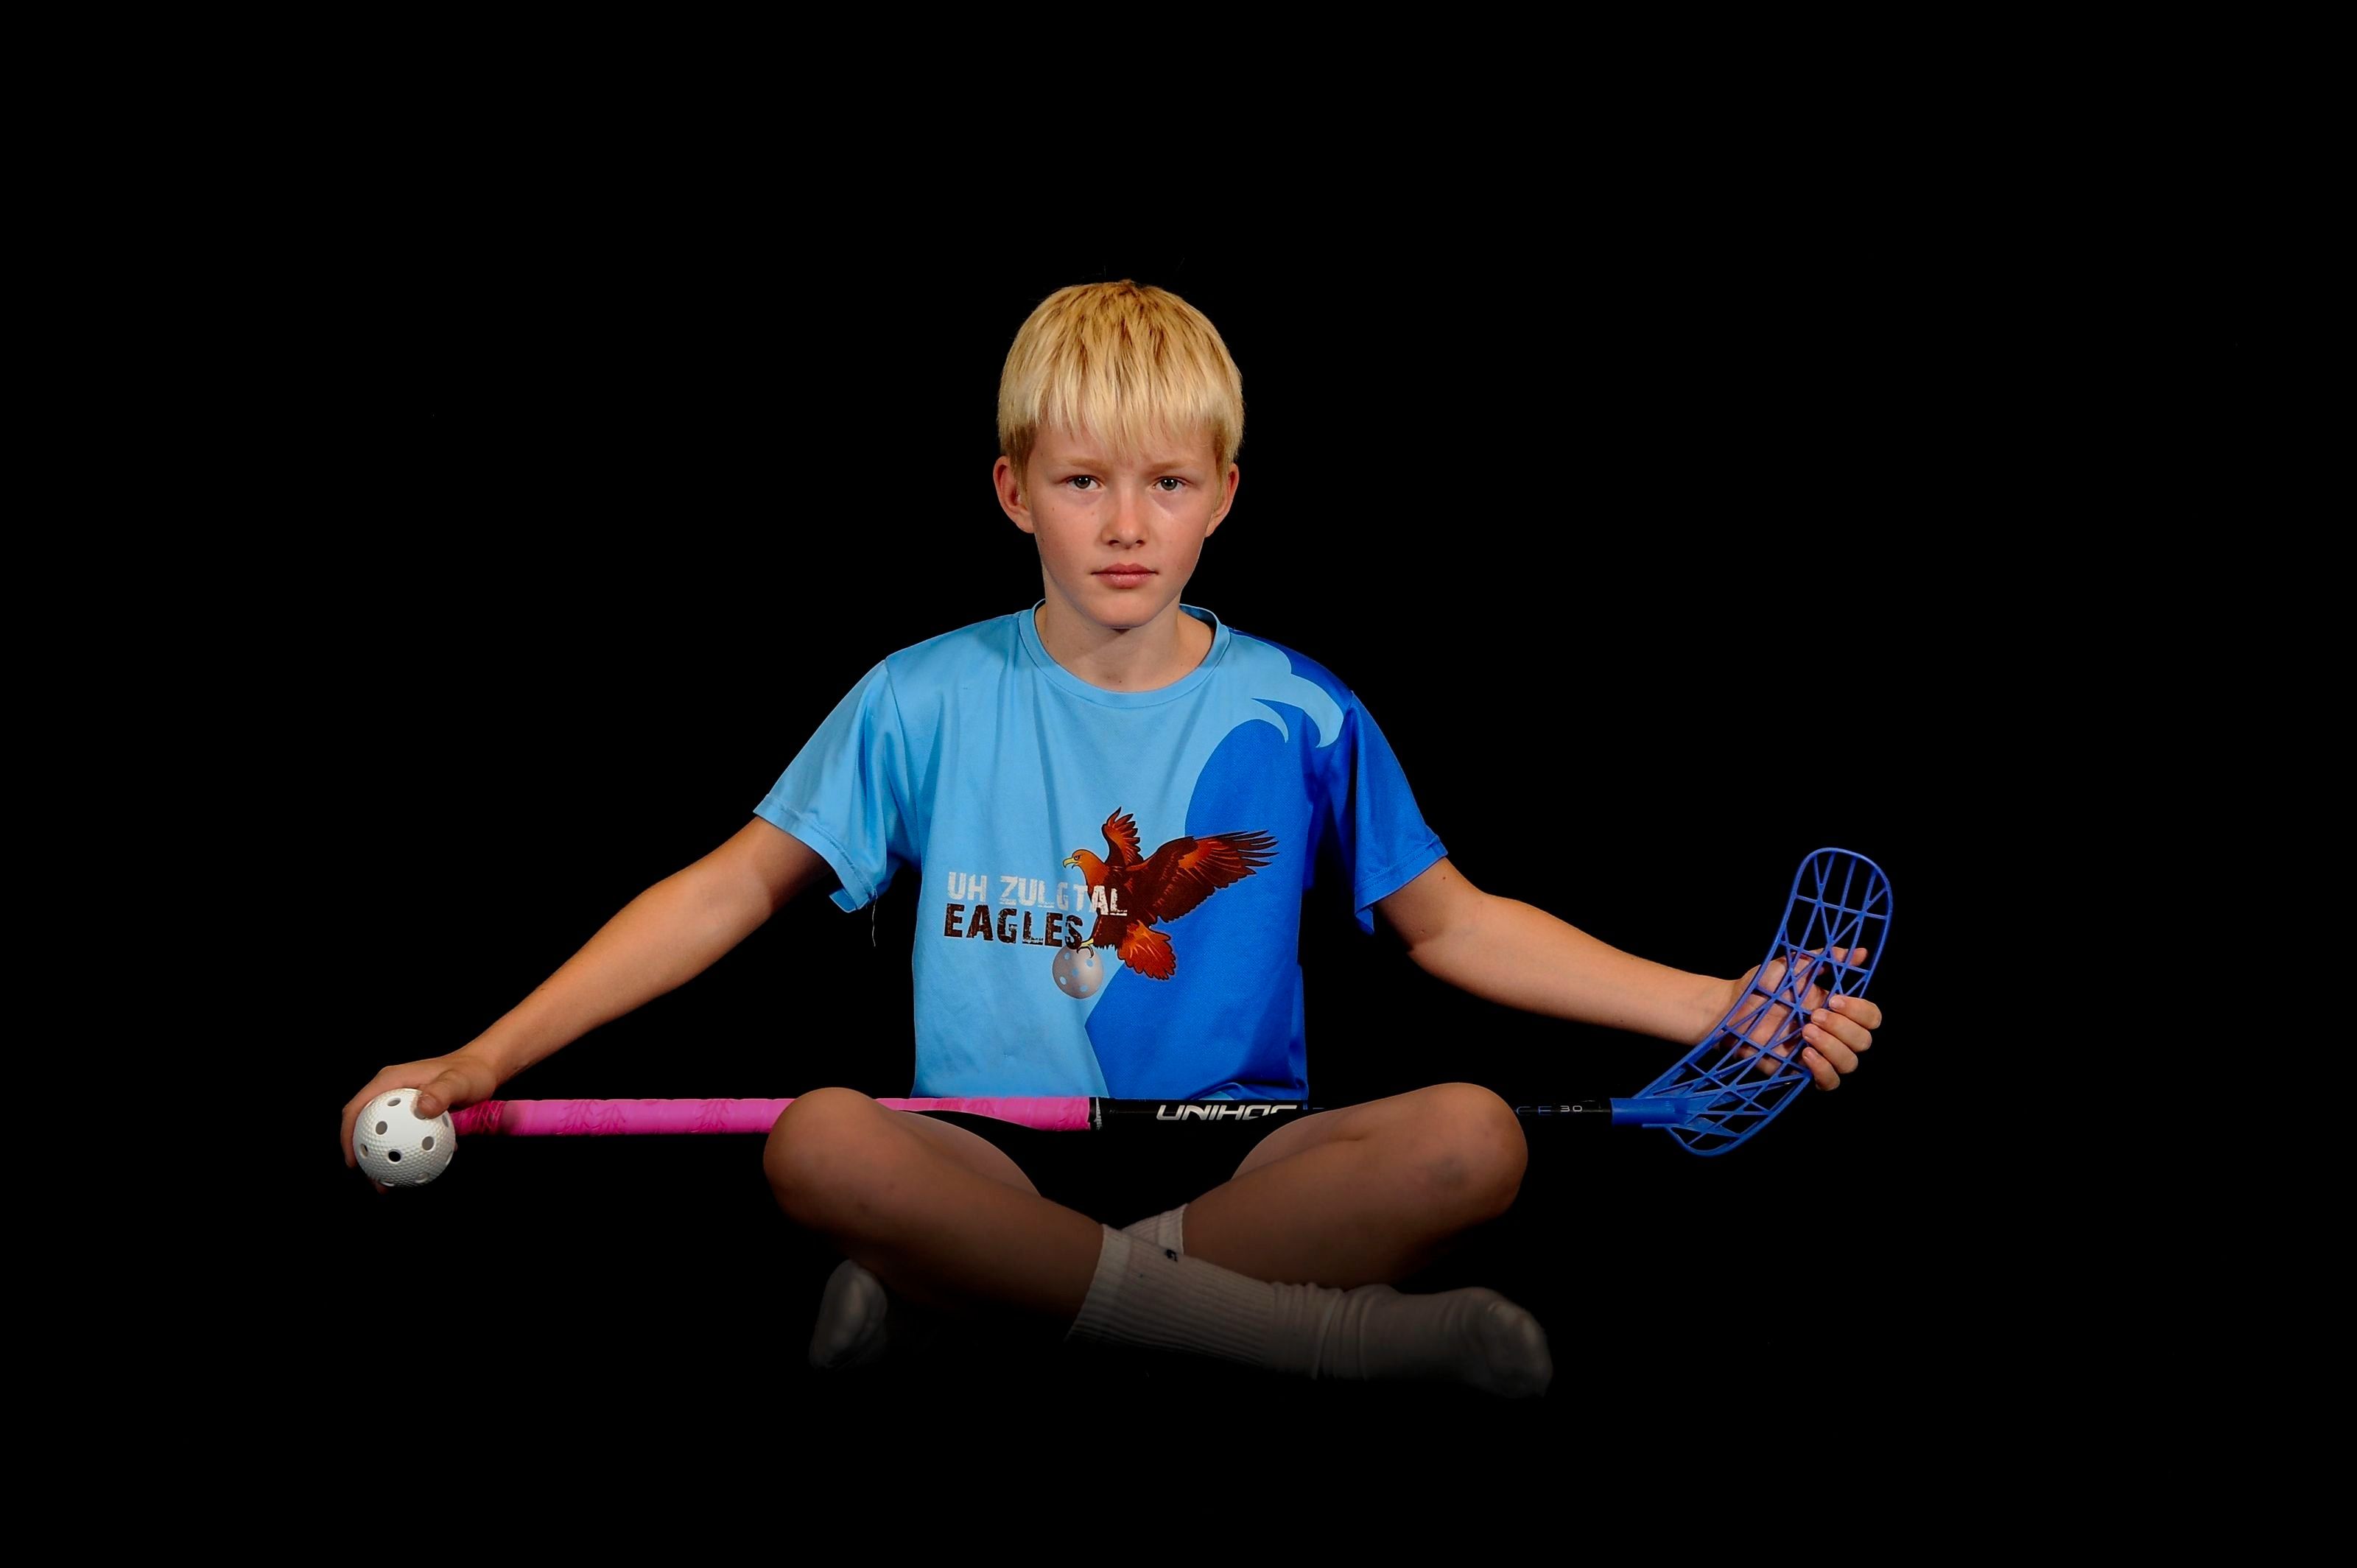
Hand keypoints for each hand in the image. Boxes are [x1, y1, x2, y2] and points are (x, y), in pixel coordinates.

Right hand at [341, 1052, 500, 1192]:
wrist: (483, 1070)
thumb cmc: (470, 1072)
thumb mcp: (458, 1081)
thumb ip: (442, 1092)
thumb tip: (423, 1108)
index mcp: (390, 1081)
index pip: (357, 1108)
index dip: (348, 1134)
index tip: (353, 1160)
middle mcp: (390, 1092)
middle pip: (363, 1125)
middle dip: (362, 1154)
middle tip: (372, 1179)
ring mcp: (400, 1104)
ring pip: (383, 1135)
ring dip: (383, 1159)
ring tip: (388, 1184)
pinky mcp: (413, 1116)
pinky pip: (402, 1138)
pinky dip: (405, 1155)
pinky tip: (414, 1172)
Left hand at [1723, 947, 1880, 1090]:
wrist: (1731, 1007)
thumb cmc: (1761, 986)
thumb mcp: (1793, 965)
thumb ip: (1825, 959)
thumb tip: (1860, 952)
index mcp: (1837, 1010)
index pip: (1870, 1018)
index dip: (1860, 1011)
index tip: (1833, 999)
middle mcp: (1833, 1034)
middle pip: (1864, 1041)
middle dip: (1842, 1027)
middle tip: (1813, 1015)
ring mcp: (1819, 1055)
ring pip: (1850, 1063)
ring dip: (1832, 1047)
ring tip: (1805, 1032)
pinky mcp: (1802, 1073)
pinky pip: (1829, 1082)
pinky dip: (1823, 1070)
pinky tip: (1805, 1054)